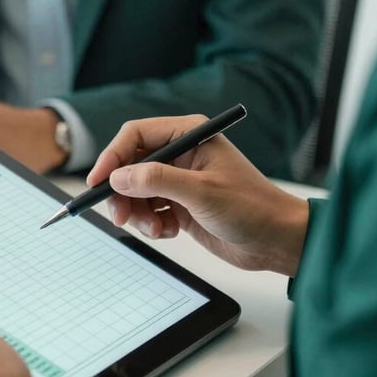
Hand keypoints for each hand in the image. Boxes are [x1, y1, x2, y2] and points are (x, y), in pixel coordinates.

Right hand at [87, 116, 308, 276]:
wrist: (277, 241)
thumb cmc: (252, 208)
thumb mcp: (201, 193)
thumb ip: (157, 181)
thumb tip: (118, 178)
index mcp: (189, 135)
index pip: (136, 135)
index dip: (113, 157)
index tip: (98, 182)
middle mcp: (180, 153)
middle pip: (130, 165)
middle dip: (123, 192)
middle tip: (121, 216)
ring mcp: (179, 179)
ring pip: (135, 190)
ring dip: (137, 212)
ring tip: (155, 229)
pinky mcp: (179, 203)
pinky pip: (148, 209)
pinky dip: (151, 224)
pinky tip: (169, 232)